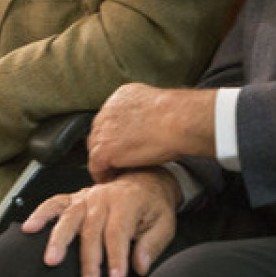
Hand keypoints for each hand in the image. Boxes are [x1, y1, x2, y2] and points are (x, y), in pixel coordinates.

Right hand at [22, 169, 180, 276]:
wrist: (145, 181)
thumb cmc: (153, 206)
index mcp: (128, 200)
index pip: (118, 231)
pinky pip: (55, 203)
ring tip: (52, 260)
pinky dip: (41, 214)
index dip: (116, 256)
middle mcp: (104, 196)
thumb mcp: (164, 224)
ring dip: (59, 239)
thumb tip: (140, 265)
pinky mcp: (74, 198)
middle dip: (89, 259)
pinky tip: (30, 228)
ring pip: (70, 217)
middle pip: (92, 228)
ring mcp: (87, 196)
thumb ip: (151, 245)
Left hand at [87, 84, 215, 181]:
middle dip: (109, 145)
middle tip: (119, 160)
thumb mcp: (159, 105)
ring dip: (106, 160)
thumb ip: (147, 113)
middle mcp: (108, 110)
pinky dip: (102, 175)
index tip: (124, 143)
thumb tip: (153, 125)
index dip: (117, 133)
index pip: (111, 117)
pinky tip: (111, 180)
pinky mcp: (103, 150)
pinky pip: (96, 167)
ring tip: (115, 172)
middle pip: (100, 132)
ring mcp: (103, 130)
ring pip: (96, 148)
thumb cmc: (179, 116)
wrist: (177, 120)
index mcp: (121, 96)